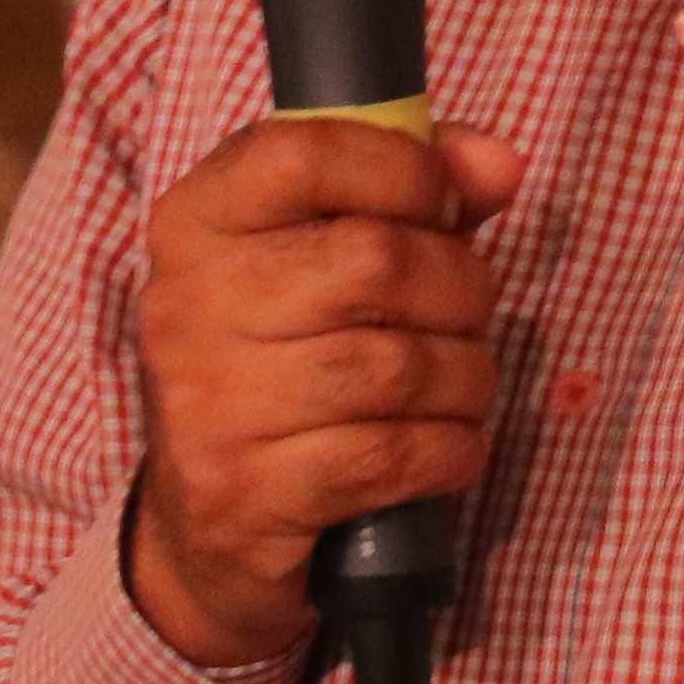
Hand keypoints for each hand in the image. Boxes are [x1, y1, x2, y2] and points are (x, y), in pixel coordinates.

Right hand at [129, 113, 526, 670]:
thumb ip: (412, 194)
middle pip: (375, 261)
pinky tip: (447, 447)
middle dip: (460, 287)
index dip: (405, 169)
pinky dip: (450, 449)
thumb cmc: (284, 366)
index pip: (304, 153)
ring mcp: (211, 404)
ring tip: (460, 384)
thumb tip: (497, 163)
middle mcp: (186, 305)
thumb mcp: (323, 261)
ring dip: (465, 377)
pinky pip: (393, 456)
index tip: (442, 205)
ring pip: (397, 366)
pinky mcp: (247, 494)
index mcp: (196, 223)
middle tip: (466, 313)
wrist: (205, 530)